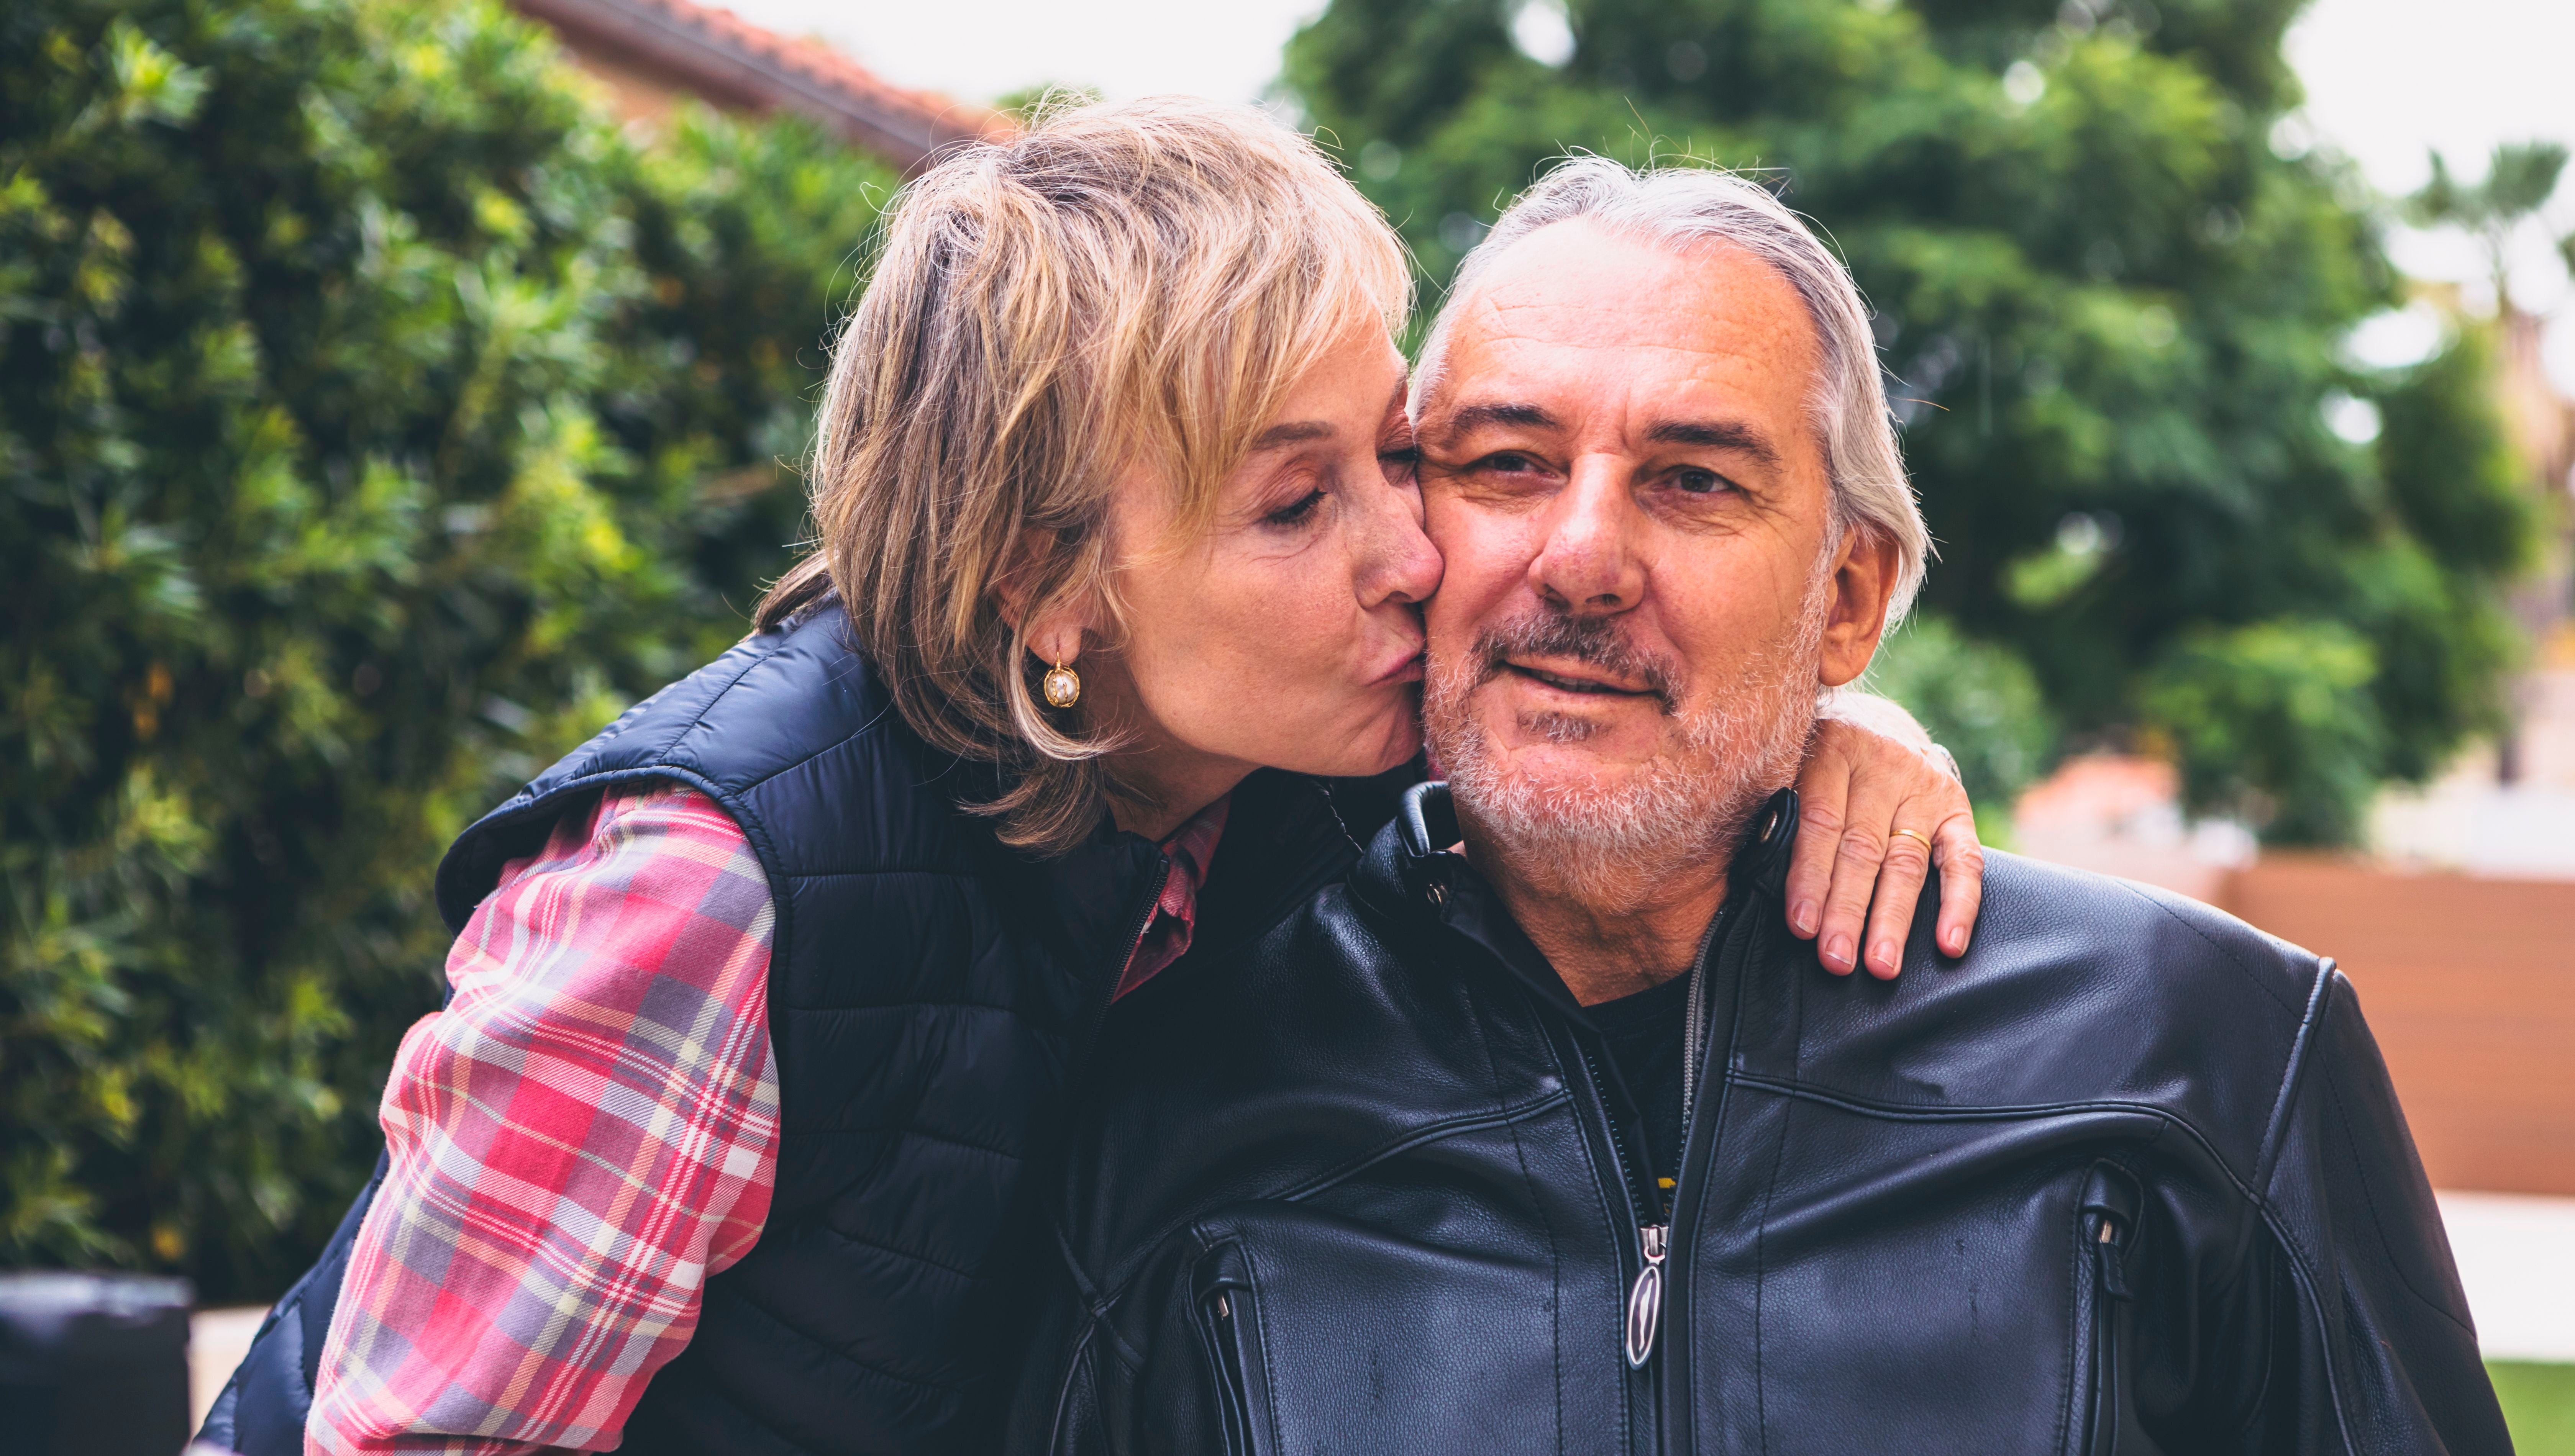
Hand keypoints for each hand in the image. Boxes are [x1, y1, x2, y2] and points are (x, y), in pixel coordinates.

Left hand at [1786, 708, 1983, 977]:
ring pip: (1906, 862)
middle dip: (1848, 909)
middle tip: (1836, 959)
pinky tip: (1948, 943)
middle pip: (1862, 847)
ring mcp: (1923, 785)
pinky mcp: (1956, 805)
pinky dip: (1959, 904)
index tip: (1802, 925)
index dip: (1810, 876)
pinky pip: (1963, 860)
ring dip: (1892, 919)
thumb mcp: (1792, 765)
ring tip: (1881, 965)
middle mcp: (1881, 763)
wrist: (1875, 721)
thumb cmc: (1815, 760)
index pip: (1820, 821)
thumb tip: (1755, 879)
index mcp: (1830, 749)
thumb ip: (1779, 811)